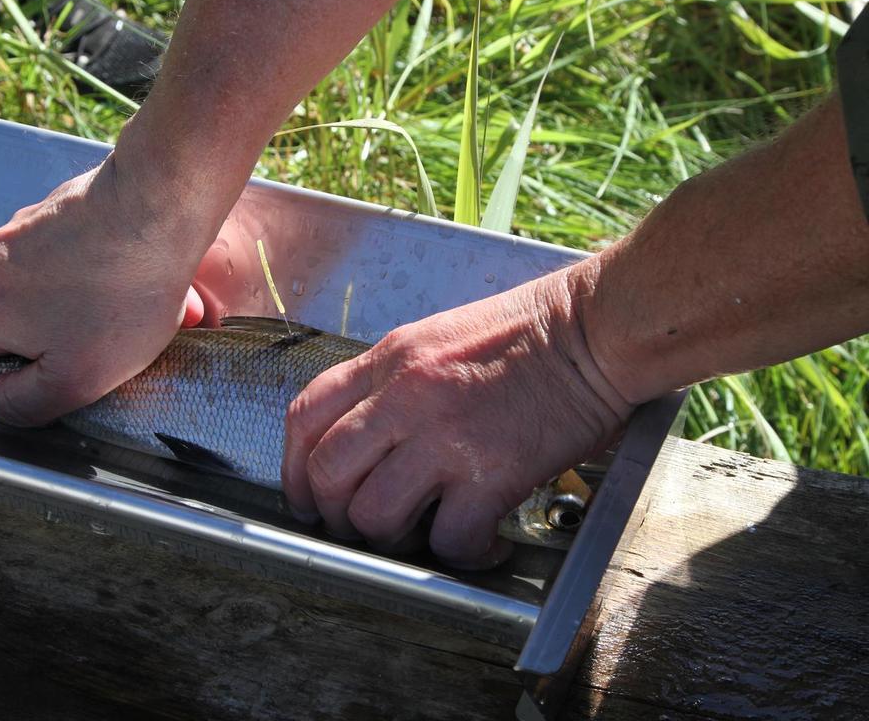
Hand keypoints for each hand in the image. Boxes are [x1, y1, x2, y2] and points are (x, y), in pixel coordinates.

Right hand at [0, 150, 206, 425]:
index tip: (69, 360)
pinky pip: (69, 244)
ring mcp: (26, 223)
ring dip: (85, 294)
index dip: (24, 363)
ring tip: (133, 299)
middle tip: (111, 332)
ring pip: (46, 277)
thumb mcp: (76, 378)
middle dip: (60, 326)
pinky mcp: (60, 201)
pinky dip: (97, 260)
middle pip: (16, 310)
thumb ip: (24, 402)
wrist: (157, 210)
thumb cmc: (122, 299)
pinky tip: (135, 266)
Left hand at [281, 267, 632, 568]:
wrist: (592, 331)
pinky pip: (450, 539)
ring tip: (423, 535)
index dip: (294, 467)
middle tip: (359, 527)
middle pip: (328, 473)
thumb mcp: (438, 336)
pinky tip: (484, 544)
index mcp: (389, 360)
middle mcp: (405, 397)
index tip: (306, 495)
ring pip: (374, 515)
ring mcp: (444, 436)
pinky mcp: (491, 472)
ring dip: (392, 538)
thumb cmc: (525, 332)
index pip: (305, 415)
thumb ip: (394, 381)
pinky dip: (463, 555)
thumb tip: (368, 437)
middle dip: (332, 514)